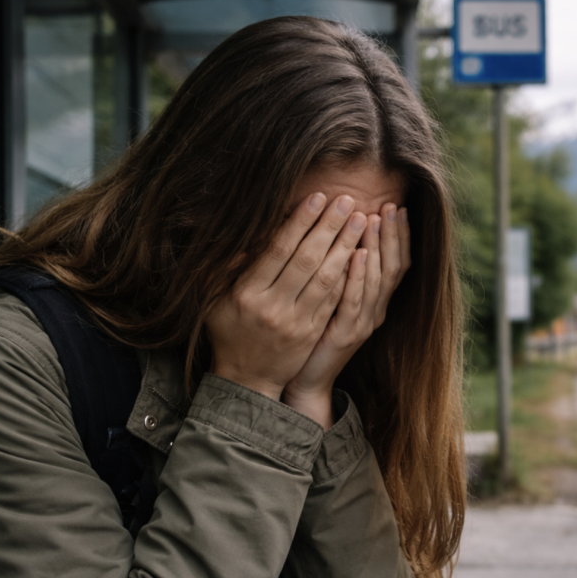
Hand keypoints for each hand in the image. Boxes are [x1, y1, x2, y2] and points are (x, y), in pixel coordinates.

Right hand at [205, 193, 367, 400]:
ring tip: (360, 221)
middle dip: (329, 227)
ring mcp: (296, 322)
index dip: (300, 222)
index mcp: (247, 293)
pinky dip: (349, 276)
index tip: (317, 197)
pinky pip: (334, 300)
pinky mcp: (313, 332)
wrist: (247, 379)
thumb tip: (246, 231)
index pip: (278, 249)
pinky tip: (362, 255)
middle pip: (307, 259)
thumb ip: (227, 266)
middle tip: (348, 201)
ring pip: (326, 278)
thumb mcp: (214, 298)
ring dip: (346, 247)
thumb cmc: (229, 330)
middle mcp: (273, 307)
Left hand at [281, 204, 410, 426]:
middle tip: (392, 206)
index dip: (400, 236)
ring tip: (374, 220)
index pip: (397, 263)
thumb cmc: (311, 335)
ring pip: (377, 281)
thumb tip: (335, 230)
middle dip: (392, 235)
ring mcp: (362, 324)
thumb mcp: (327, 296)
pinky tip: (356, 255)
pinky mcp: (345, 335)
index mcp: (374, 301)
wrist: (304, 379)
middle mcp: (375, 311)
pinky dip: (357, 277)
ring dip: (376, 248)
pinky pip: (354, 302)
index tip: (399, 207)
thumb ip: (335, 268)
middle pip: (393, 268)